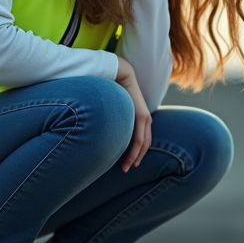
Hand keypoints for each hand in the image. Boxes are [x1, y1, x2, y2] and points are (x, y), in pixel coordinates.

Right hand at [114, 56, 151, 170]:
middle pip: (143, 144)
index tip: (126, 163)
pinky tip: (129, 160)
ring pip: (142, 144)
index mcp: (138, 117)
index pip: (139, 139)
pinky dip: (135, 151)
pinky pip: (139, 139)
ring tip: (126, 168)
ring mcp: (145, 118)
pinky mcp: (141, 117)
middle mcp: (144, 119)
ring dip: (134, 158)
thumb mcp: (113, 108)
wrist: (119, 73)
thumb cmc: (111, 89)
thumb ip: (111, 119)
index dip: (134, 152)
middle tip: (126, 169)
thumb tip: (98, 129)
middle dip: (135, 158)